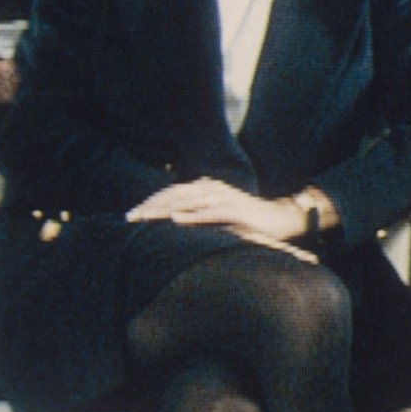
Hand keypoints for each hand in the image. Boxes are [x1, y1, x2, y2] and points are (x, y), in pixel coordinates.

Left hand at [128, 179, 308, 237]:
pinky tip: (176, 221)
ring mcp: (224, 198)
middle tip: (130, 217)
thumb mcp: (216, 215)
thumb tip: (171, 223)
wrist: (280, 220)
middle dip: (150, 206)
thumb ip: (196, 215)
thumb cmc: (246, 220)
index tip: (131, 215)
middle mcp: (212, 188)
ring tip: (145, 219)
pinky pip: (211, 212)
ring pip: (187, 201)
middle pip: (174, 194)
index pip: (171, 193)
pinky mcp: (236, 210)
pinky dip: (192, 215)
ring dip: (164, 210)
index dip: (150, 202)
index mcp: (205, 188)